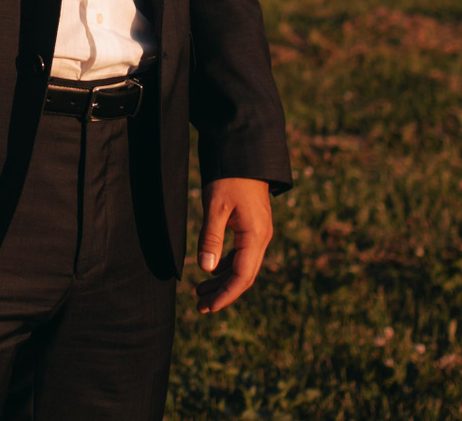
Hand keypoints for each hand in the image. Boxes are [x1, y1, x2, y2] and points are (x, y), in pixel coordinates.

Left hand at [195, 177, 273, 313]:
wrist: (245, 154)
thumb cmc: (229, 178)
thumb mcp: (216, 207)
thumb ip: (211, 238)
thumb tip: (206, 269)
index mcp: (255, 236)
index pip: (242, 277)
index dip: (225, 295)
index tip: (207, 308)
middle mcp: (261, 238)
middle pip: (244, 276)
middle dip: (223, 293)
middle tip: (200, 307)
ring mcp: (258, 233)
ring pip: (243, 266)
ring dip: (223, 281)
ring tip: (200, 293)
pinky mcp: (252, 227)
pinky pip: (241, 255)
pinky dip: (226, 266)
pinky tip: (212, 272)